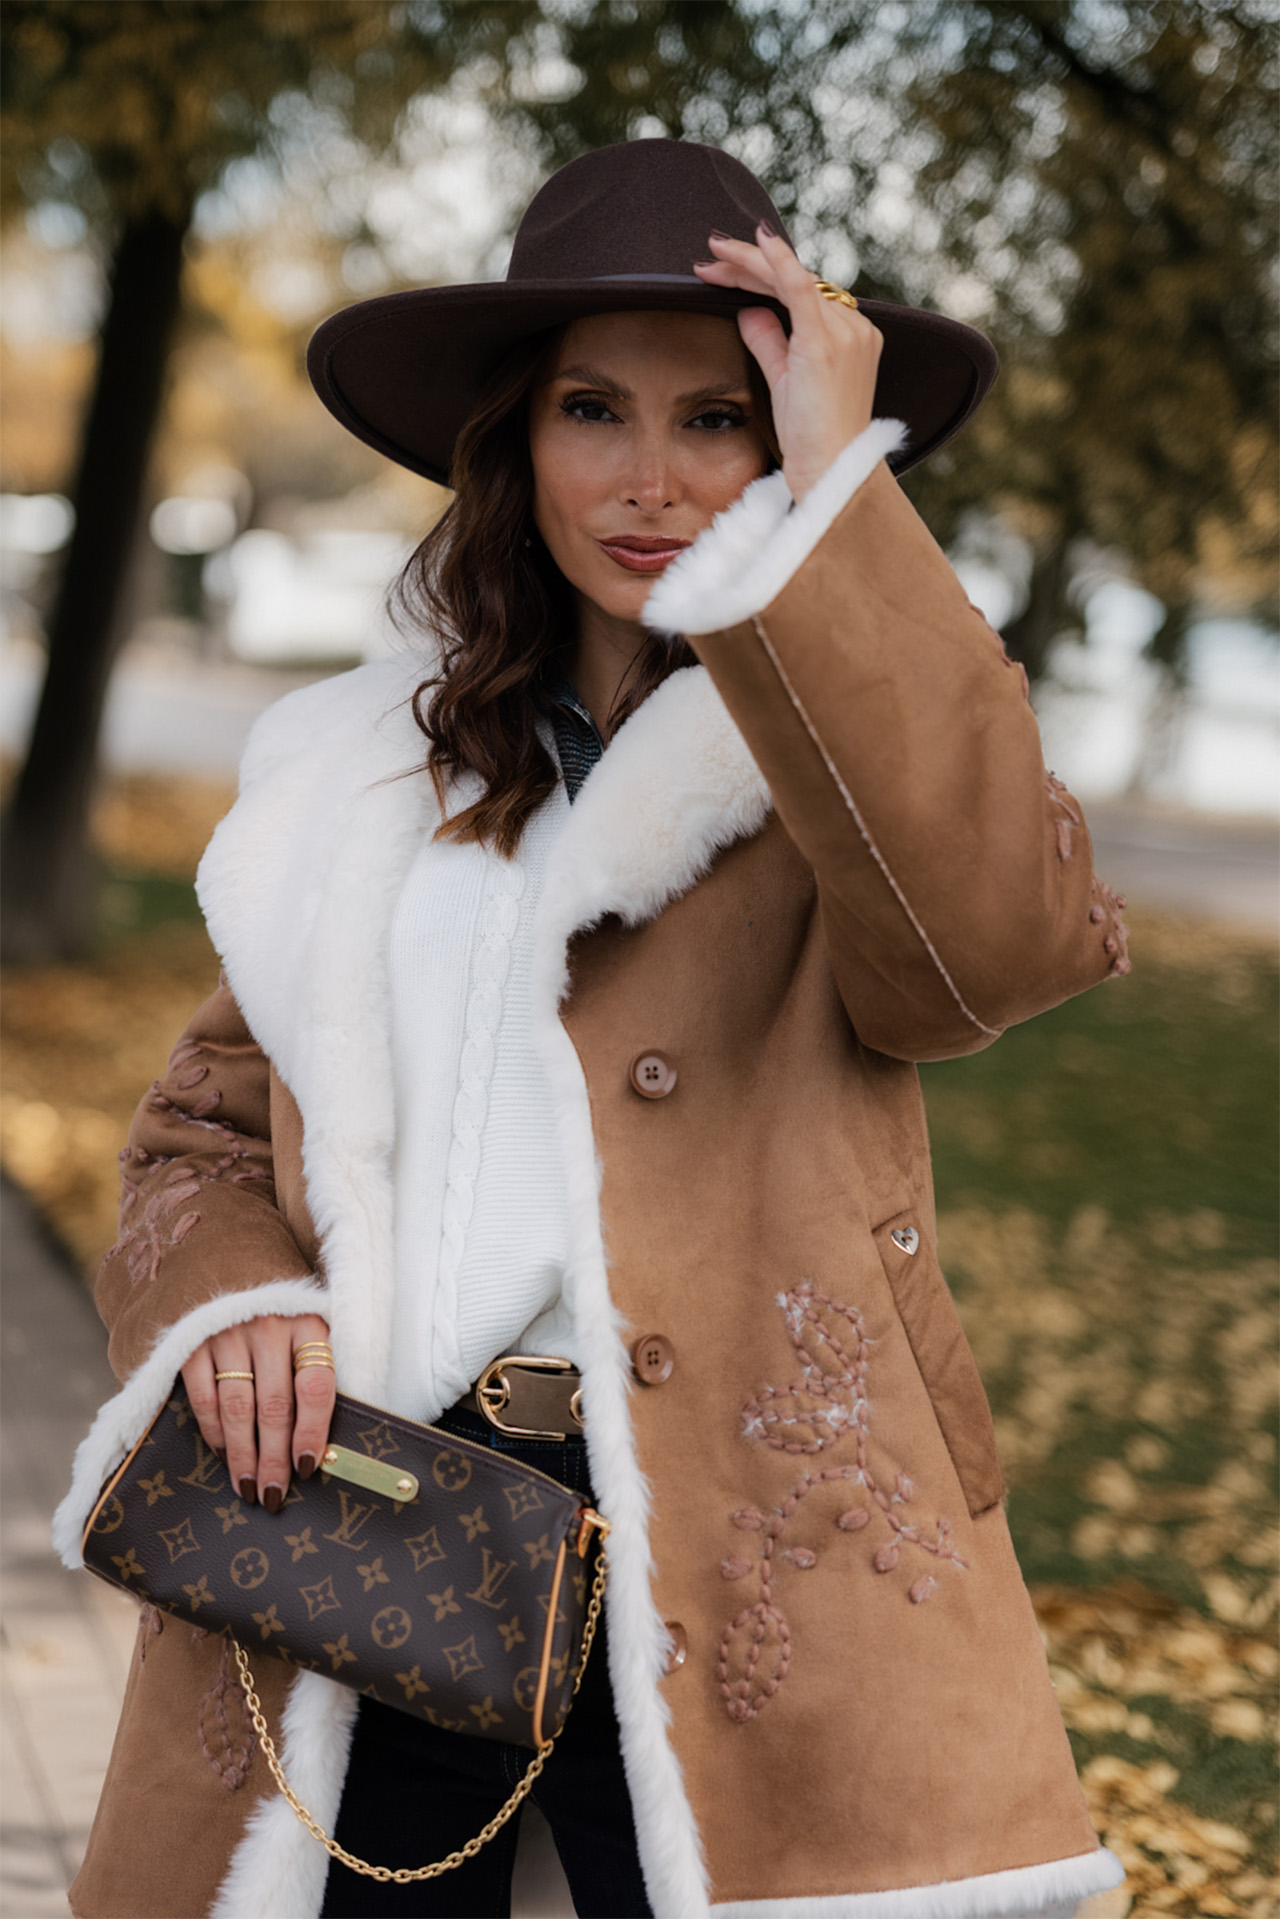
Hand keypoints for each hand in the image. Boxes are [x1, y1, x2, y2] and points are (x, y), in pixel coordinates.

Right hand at [180, 1313, 334, 1512]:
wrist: (229, 1259)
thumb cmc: (281, 1308)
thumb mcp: (309, 1324)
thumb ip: (316, 1369)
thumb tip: (321, 1444)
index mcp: (309, 1322)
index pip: (316, 1387)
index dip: (312, 1432)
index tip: (307, 1468)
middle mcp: (269, 1326)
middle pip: (275, 1406)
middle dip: (274, 1457)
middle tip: (273, 1495)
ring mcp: (227, 1332)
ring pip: (238, 1408)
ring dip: (242, 1454)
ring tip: (248, 1486)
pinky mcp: (192, 1341)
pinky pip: (203, 1397)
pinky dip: (213, 1430)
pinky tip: (222, 1453)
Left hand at [694, 223, 883, 502]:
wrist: (832, 471)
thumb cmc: (811, 438)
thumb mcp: (786, 382)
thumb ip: (770, 343)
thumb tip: (746, 311)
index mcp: (849, 335)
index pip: (801, 292)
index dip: (760, 275)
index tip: (724, 269)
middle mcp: (853, 327)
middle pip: (795, 280)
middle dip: (748, 265)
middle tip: (709, 253)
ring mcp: (845, 332)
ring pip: (791, 281)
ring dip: (748, 266)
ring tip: (711, 256)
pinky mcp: (826, 344)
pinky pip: (801, 290)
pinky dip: (779, 263)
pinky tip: (758, 240)